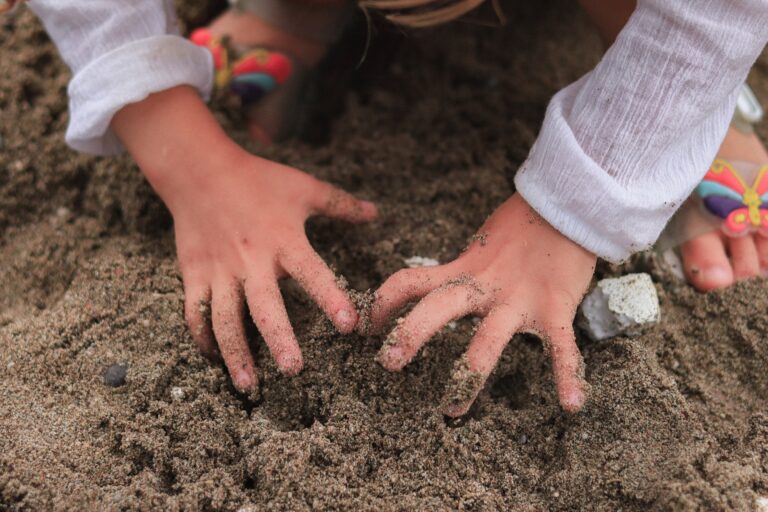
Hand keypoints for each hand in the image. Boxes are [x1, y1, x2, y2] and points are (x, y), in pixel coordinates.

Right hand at [112, 86, 376, 390]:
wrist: (198, 169)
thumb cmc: (257, 178)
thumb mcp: (303, 187)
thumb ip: (340, 205)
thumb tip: (377, 213)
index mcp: (283, 240)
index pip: (312, 273)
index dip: (330, 298)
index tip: (348, 325)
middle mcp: (251, 260)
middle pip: (265, 306)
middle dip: (279, 339)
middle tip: (294, 368)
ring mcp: (219, 271)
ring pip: (225, 319)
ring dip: (236, 353)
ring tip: (249, 384)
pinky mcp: (194, 275)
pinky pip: (195, 313)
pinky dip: (204, 339)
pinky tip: (215, 359)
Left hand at [367, 193, 595, 415]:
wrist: (565, 206)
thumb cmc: (522, 228)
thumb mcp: (481, 247)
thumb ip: (462, 271)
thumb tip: (443, 288)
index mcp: (462, 271)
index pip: (408, 283)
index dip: (381, 304)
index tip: (364, 328)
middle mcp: (483, 287)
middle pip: (436, 308)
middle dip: (409, 334)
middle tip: (387, 363)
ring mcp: (518, 300)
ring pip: (487, 341)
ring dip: (467, 377)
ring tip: (451, 410)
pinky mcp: (555, 307)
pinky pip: (561, 346)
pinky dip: (568, 375)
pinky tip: (571, 405)